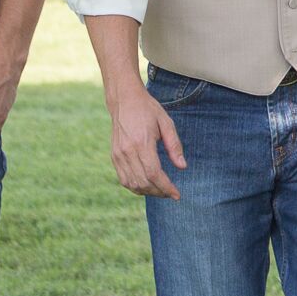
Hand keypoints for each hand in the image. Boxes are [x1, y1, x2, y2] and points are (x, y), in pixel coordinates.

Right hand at [108, 85, 186, 199]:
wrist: (124, 101)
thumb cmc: (148, 110)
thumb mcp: (166, 123)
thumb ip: (174, 146)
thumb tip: (182, 167)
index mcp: (142, 143)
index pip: (154, 173)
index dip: (166, 187)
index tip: (176, 194)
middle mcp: (127, 151)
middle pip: (143, 182)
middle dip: (159, 192)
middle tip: (171, 193)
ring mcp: (118, 155)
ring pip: (132, 184)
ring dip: (147, 192)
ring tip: (161, 190)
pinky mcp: (114, 156)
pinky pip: (124, 179)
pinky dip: (135, 187)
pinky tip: (147, 185)